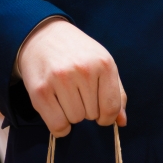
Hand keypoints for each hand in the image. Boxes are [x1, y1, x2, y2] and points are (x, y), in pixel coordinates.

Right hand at [15, 18, 125, 135]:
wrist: (43, 36)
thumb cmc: (77, 53)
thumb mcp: (103, 64)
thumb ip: (117, 93)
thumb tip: (121, 122)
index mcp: (104, 64)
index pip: (112, 107)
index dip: (107, 117)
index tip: (101, 114)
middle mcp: (83, 70)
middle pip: (92, 115)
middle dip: (87, 109)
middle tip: (77, 92)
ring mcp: (60, 80)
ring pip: (74, 120)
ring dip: (72, 114)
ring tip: (66, 95)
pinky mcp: (40, 90)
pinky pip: (57, 125)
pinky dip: (59, 126)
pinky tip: (57, 110)